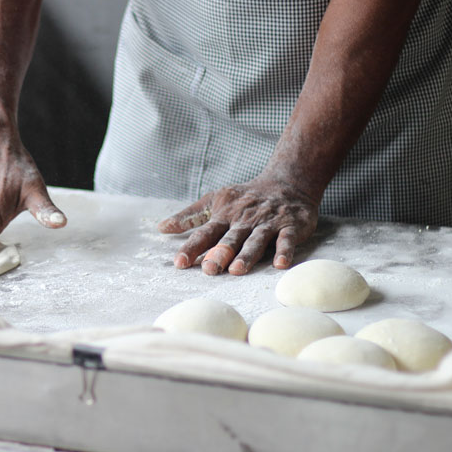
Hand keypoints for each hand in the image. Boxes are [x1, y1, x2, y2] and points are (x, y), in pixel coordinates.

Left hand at [157, 176, 318, 275]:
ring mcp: (268, 223)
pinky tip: (280, 264)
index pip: (205, 233)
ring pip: (255, 240)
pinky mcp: (291, 226)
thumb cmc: (245, 197)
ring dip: (247, 255)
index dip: (192, 247)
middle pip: (230, 238)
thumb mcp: (214, 200)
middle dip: (219, 253)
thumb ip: (190, 216)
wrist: (287, 181)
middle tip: (208, 269)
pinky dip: (284, 250)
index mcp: (224, 215)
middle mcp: (244, 220)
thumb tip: (161, 227)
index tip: (179, 262)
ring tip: (237, 270)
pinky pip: (287, 239)